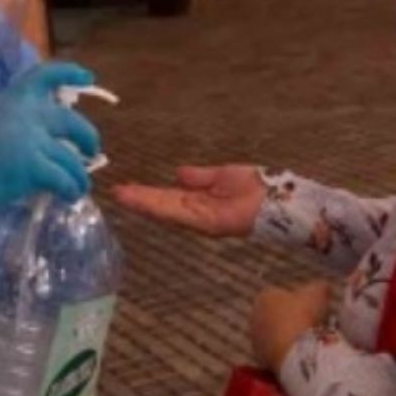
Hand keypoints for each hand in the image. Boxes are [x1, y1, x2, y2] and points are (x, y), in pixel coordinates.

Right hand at [0, 61, 101, 212]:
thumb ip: (14, 125)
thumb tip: (39, 143)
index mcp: (13, 98)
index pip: (46, 75)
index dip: (70, 72)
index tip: (88, 76)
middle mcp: (27, 114)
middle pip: (73, 122)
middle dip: (88, 138)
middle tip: (92, 152)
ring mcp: (32, 140)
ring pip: (72, 158)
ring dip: (80, 176)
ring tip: (79, 190)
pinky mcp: (32, 166)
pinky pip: (64, 180)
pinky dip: (71, 190)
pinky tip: (69, 198)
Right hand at [112, 165, 265, 237]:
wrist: (280, 199)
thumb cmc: (258, 188)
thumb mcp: (222, 176)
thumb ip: (200, 177)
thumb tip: (178, 174)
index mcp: (200, 202)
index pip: (168, 198)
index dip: (147, 195)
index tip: (126, 189)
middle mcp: (197, 213)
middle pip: (163, 206)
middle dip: (140, 200)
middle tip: (115, 192)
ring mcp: (201, 219)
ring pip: (166, 210)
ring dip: (143, 203)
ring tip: (120, 194)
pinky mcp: (207, 221)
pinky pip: (180, 213)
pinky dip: (159, 206)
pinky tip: (144, 200)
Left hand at [251, 281, 331, 371]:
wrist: (295, 351)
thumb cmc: (303, 316)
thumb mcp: (318, 294)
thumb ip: (320, 287)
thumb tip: (324, 286)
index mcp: (264, 296)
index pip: (280, 295)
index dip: (297, 300)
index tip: (311, 308)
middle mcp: (254, 315)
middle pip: (275, 315)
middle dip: (290, 318)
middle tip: (310, 324)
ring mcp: (255, 338)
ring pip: (274, 333)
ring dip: (287, 336)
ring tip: (306, 341)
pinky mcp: (259, 357)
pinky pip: (275, 350)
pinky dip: (285, 351)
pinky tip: (299, 353)